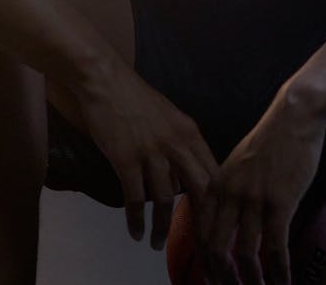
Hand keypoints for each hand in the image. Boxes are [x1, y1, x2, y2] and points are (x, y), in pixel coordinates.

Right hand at [72, 56, 218, 248]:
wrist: (107, 82)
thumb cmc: (136, 100)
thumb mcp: (170, 118)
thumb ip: (181, 146)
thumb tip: (183, 182)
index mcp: (190, 132)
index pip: (214, 173)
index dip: (218, 202)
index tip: (215, 223)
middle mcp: (176, 143)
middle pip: (199, 189)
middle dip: (200, 220)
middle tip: (196, 244)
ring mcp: (152, 152)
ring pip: (165, 199)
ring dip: (162, 227)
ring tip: (157, 244)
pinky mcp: (126, 159)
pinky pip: (135, 198)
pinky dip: (136, 220)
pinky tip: (135, 233)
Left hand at [196, 88, 325, 284]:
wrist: (294, 115)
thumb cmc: (272, 139)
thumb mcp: (239, 163)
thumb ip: (229, 190)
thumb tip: (228, 221)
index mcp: (217, 185)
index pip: (201, 232)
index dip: (205, 262)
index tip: (212, 279)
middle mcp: (230, 194)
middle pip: (216, 248)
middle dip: (223, 278)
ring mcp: (254, 198)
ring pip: (245, 253)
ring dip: (252, 280)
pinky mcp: (280, 201)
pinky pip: (275, 247)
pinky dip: (279, 271)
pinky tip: (285, 282)